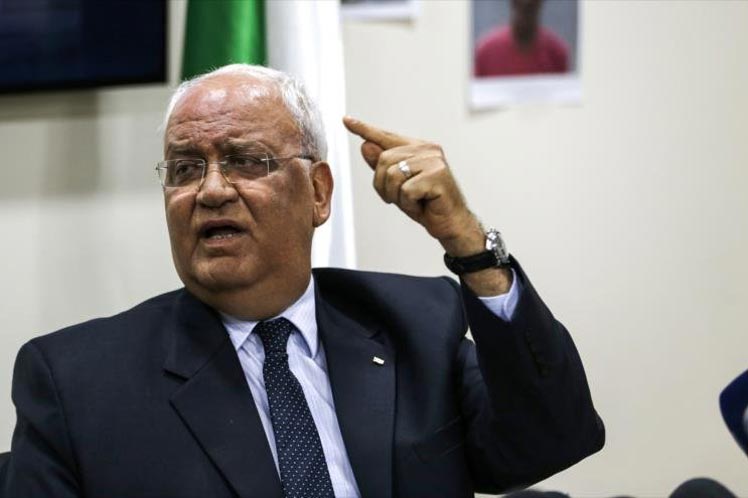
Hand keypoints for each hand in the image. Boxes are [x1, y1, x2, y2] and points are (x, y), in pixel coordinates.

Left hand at [343, 116, 483, 255]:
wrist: (452, 224)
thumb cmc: (426, 205)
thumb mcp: (397, 187)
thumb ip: (383, 167)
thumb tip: (365, 146)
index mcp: (418, 148)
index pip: (386, 137)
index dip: (365, 129)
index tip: (346, 120)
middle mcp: (427, 149)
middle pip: (384, 160)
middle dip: (383, 186)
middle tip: (400, 199)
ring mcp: (434, 161)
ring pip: (393, 175)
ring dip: (397, 197)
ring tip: (414, 202)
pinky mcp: (437, 175)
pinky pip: (406, 190)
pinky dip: (409, 204)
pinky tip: (422, 205)